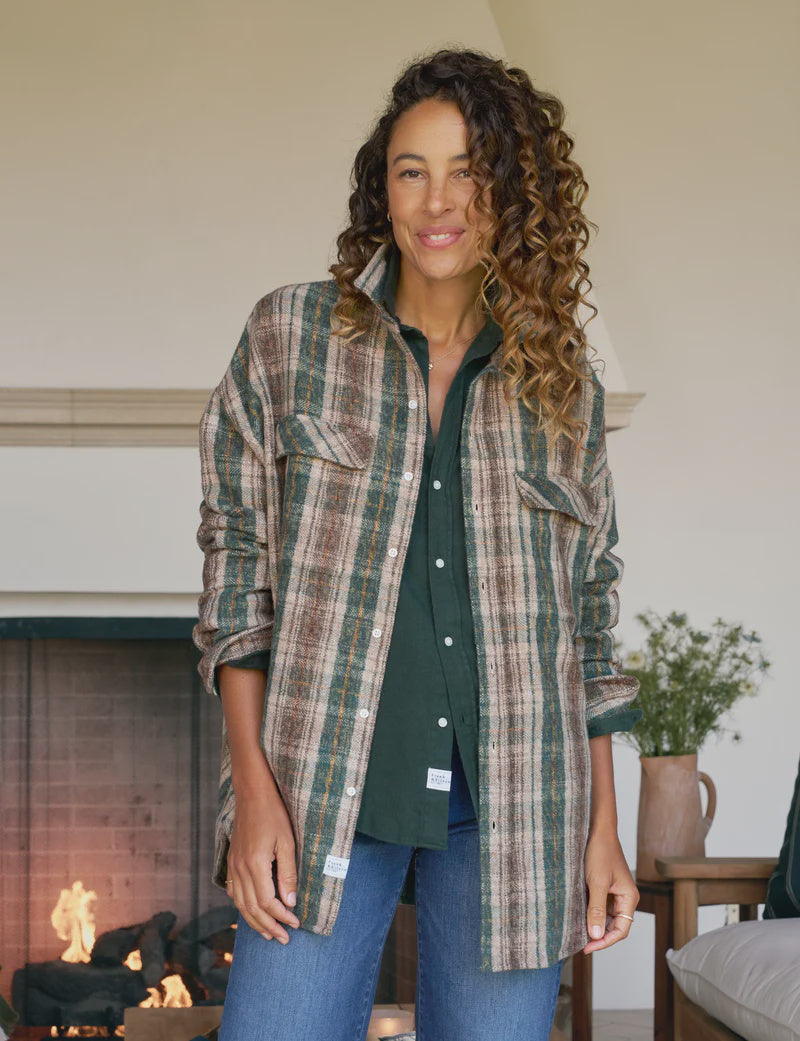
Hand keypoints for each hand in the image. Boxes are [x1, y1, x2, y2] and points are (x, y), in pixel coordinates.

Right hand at [225, 781, 300, 944]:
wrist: (252, 794)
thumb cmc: (273, 815)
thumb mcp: (287, 842)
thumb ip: (288, 874)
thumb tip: (290, 903)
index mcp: (255, 865)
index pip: (267, 902)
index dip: (281, 917)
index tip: (295, 924)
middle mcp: (240, 869)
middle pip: (251, 908)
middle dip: (268, 926)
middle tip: (284, 938)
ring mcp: (233, 865)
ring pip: (240, 903)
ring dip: (254, 921)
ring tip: (269, 933)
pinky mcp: (232, 861)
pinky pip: (234, 892)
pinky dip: (242, 907)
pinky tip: (251, 912)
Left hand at [582, 825, 638, 953]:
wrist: (597, 830)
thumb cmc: (600, 852)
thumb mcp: (597, 883)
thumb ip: (596, 910)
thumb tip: (595, 935)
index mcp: (629, 899)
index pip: (621, 931)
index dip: (604, 942)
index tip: (587, 947)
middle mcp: (625, 898)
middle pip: (614, 926)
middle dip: (599, 935)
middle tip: (580, 943)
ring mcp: (615, 893)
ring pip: (606, 917)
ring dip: (594, 924)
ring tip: (577, 931)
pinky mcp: (605, 886)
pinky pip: (600, 906)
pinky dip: (590, 912)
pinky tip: (578, 915)